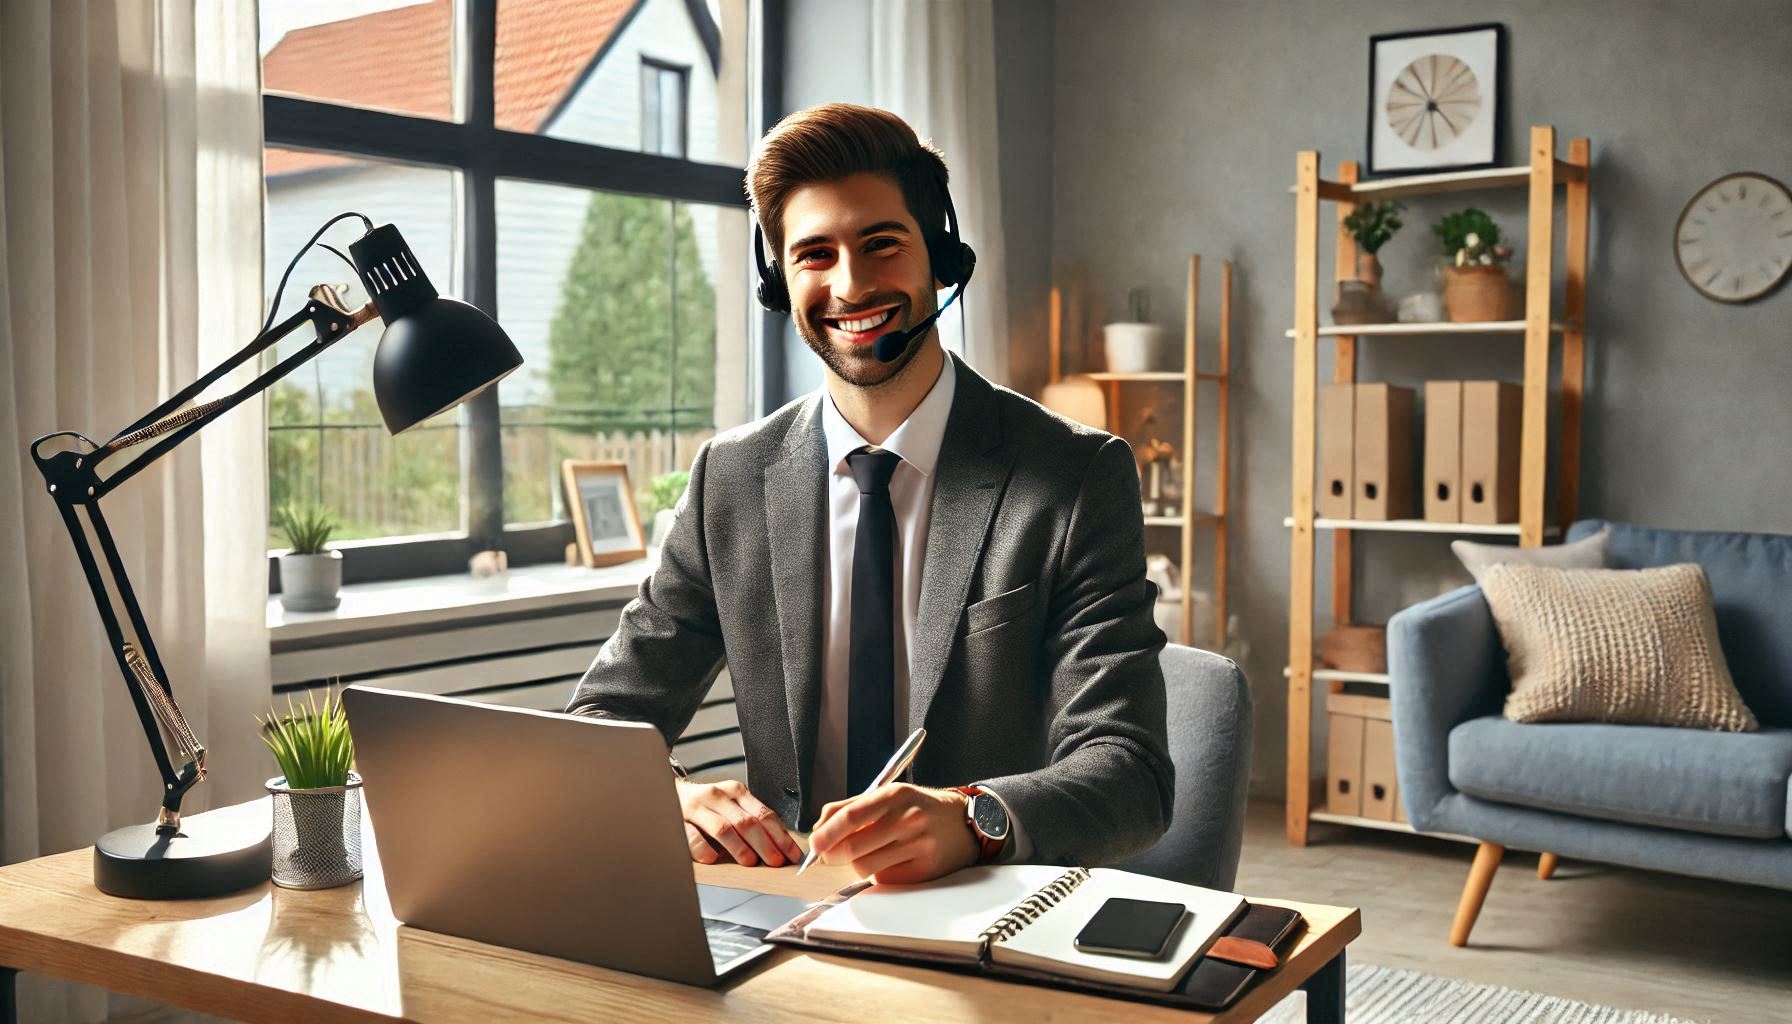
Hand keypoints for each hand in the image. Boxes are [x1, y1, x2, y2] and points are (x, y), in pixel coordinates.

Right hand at [674, 778, 804, 866]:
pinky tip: (713, 859)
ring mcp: (697, 808)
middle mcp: (717, 796)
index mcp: (735, 792)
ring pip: (723, 828)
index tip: (791, 854)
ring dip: (739, 848)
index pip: (764, 814)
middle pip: (746, 822)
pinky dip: (705, 849)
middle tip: (775, 861)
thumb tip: (779, 846)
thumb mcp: (731, 805)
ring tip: (749, 862)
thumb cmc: (705, 806)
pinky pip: (693, 837)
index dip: (780, 836)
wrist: (666, 793)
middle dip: (765, 844)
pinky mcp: (678, 820)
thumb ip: (751, 820)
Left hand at [808, 783, 978, 883]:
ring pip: (865, 867)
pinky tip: (890, 861)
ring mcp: (918, 846)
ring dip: (856, 864)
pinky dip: (878, 873)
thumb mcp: (890, 795)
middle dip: (832, 855)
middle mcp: (908, 819)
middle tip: (828, 855)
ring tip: (867, 854)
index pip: (851, 816)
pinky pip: (884, 879)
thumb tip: (819, 827)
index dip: (826, 833)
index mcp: (895, 795)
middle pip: (853, 847)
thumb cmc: (919, 808)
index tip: (814, 844)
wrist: (964, 822)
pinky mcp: (924, 870)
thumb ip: (851, 807)